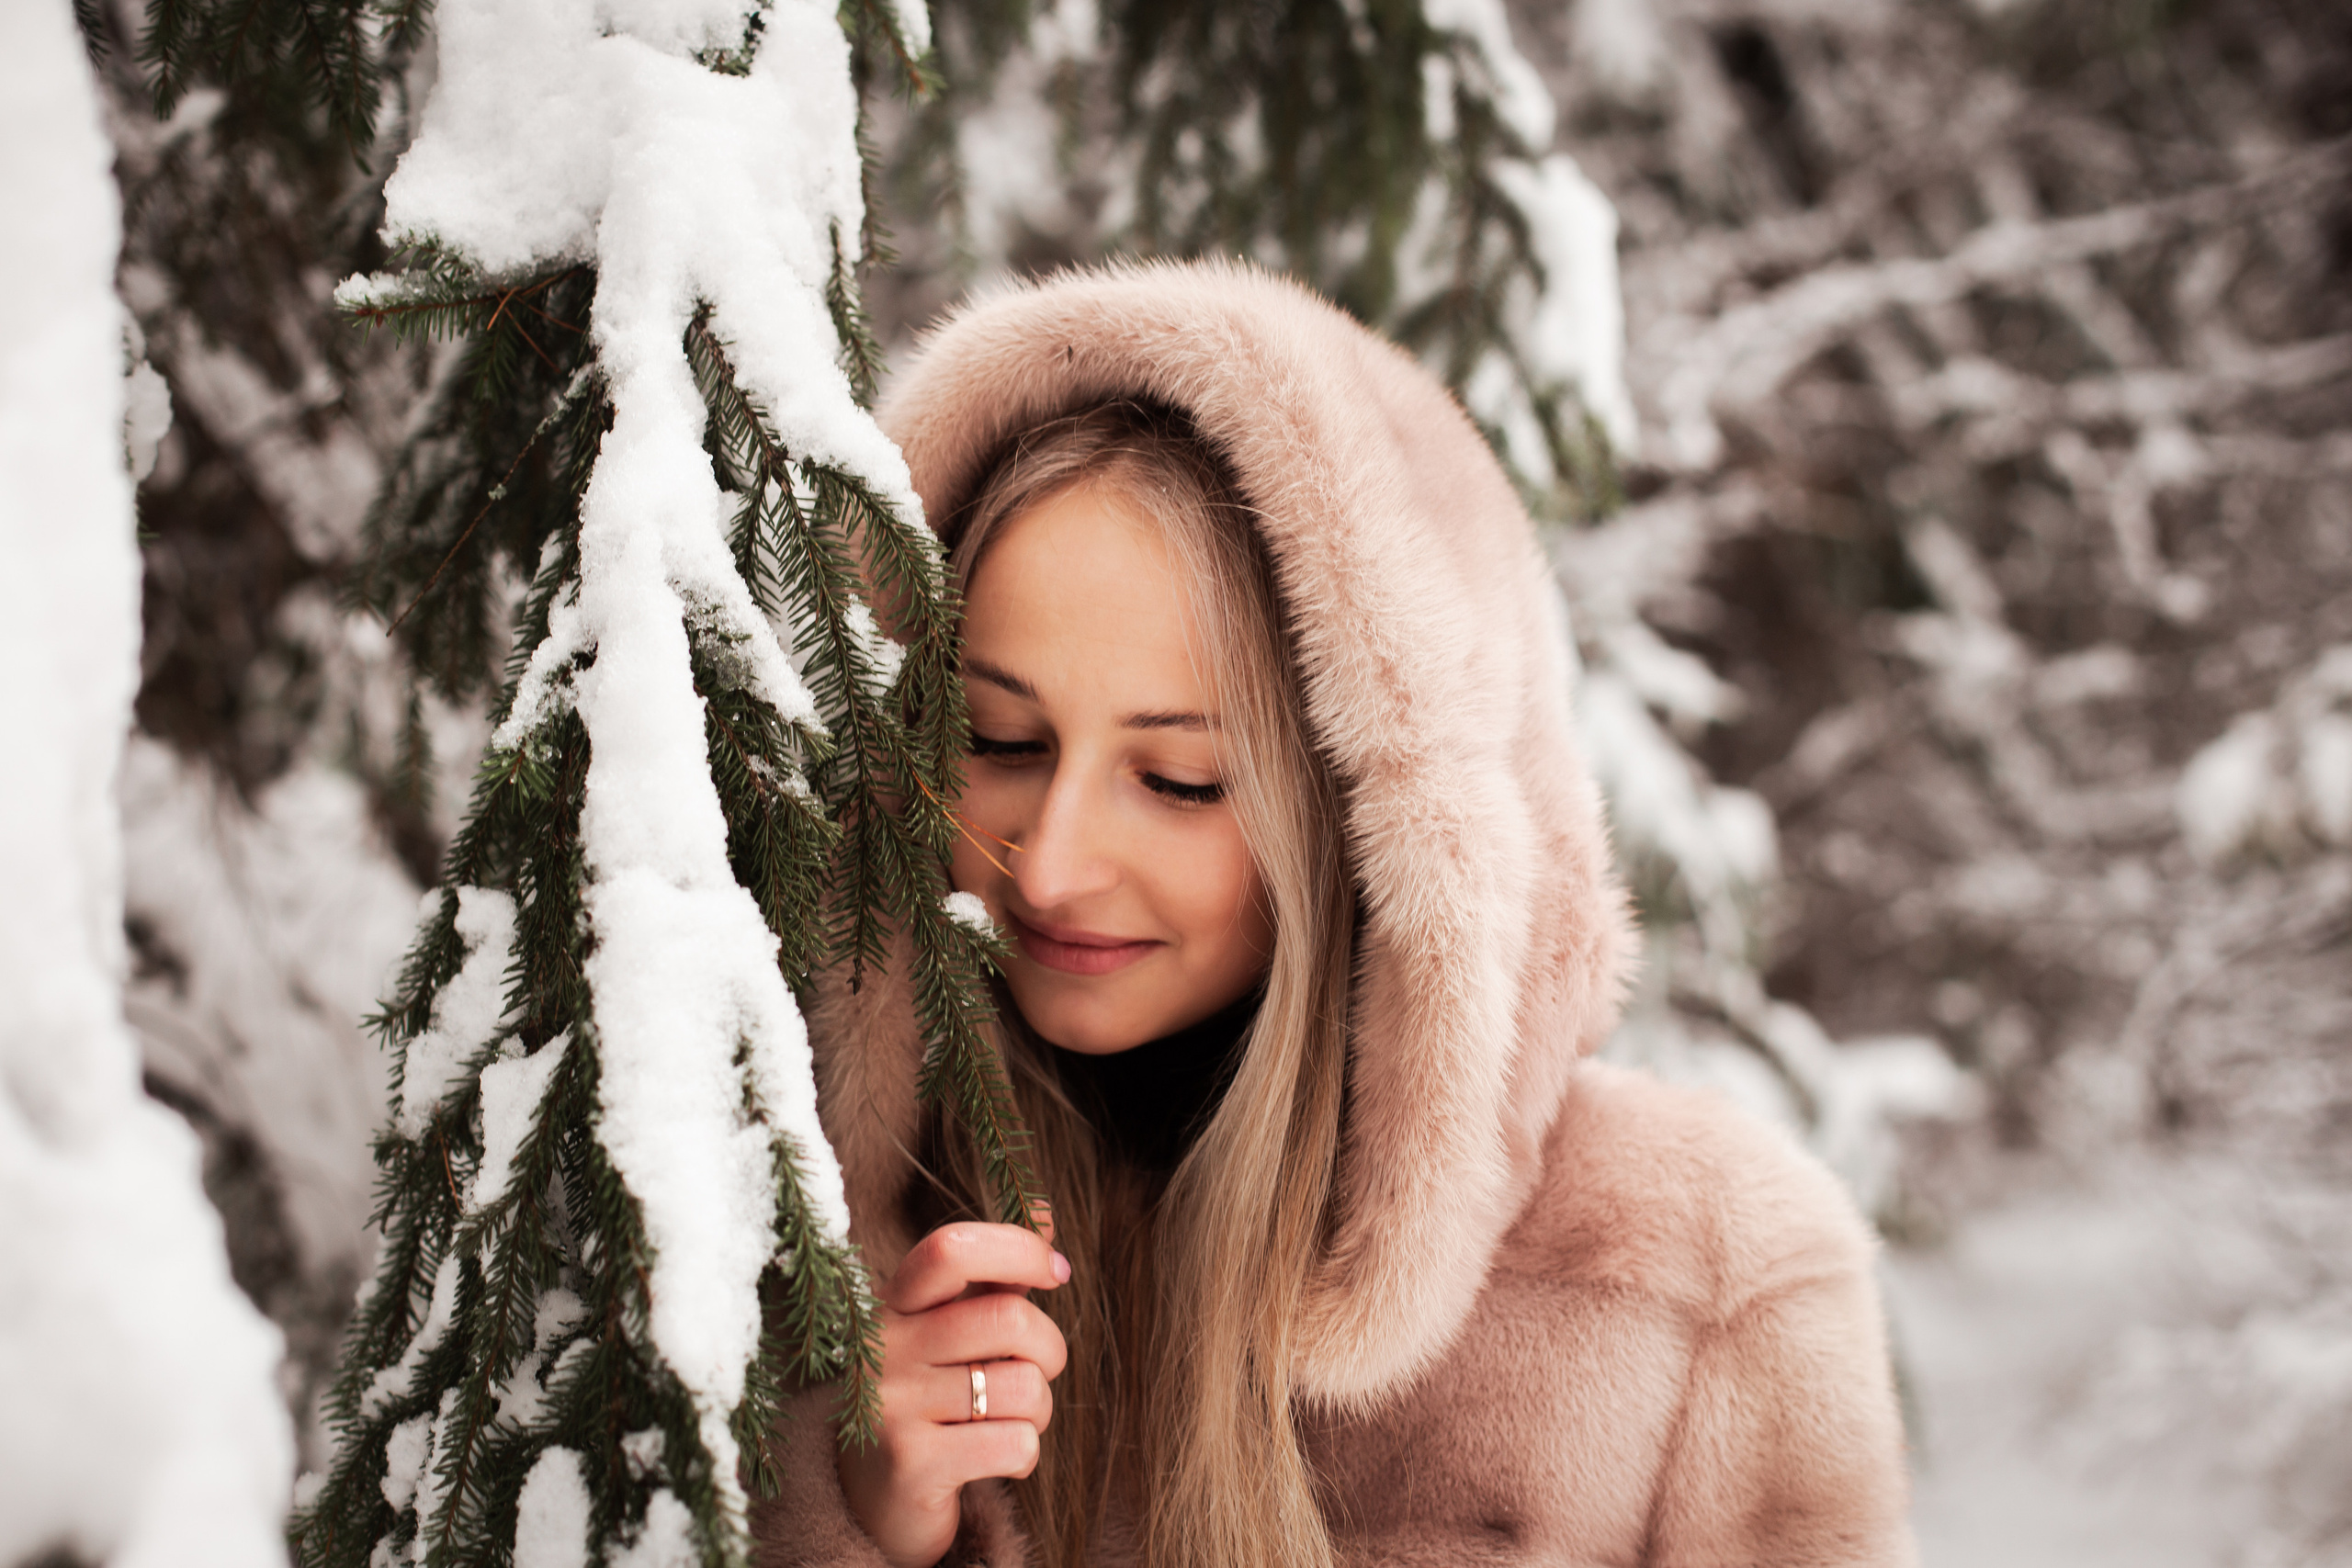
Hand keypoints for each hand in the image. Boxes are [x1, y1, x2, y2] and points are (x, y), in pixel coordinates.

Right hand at [837, 1219, 1069, 1567]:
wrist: (867, 1504)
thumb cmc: (927, 1400)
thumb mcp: (948, 1331)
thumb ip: (994, 1277)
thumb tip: (1047, 1213)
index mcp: (893, 1305)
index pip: (951, 1248)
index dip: (1017, 1248)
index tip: (1057, 1270)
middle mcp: (884, 1348)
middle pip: (1009, 1319)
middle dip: (1049, 1349)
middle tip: (1038, 1371)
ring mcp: (891, 1406)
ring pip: (1024, 1387)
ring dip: (1038, 1411)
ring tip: (1005, 1422)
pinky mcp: (911, 1464)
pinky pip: (1017, 1443)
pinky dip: (1025, 1455)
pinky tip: (993, 1460)